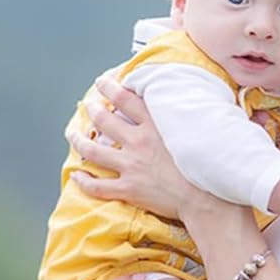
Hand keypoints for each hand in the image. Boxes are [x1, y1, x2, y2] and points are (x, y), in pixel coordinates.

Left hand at [66, 77, 192, 221]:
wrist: (207, 198)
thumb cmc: (206, 163)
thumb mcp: (196, 129)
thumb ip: (182, 113)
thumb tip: (184, 98)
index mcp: (154, 125)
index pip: (125, 97)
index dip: (109, 87)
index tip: (101, 82)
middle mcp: (138, 142)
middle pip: (104, 119)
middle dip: (92, 109)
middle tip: (87, 104)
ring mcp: (131, 166)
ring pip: (93, 151)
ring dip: (79, 141)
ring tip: (72, 134)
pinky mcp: (129, 189)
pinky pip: (98, 186)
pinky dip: (83, 181)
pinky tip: (76, 175)